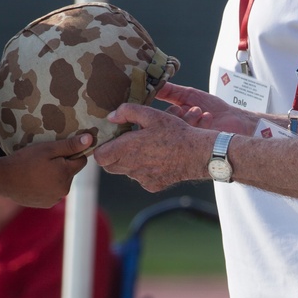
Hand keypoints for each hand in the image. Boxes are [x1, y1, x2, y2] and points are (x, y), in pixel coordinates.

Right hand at [0, 133, 91, 206]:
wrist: (3, 179)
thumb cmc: (24, 160)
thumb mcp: (47, 149)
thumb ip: (69, 145)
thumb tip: (90, 140)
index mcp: (66, 174)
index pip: (81, 161)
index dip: (72, 153)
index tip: (59, 150)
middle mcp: (64, 189)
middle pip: (71, 173)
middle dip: (63, 165)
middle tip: (45, 159)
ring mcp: (55, 199)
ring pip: (62, 183)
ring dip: (55, 177)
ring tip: (38, 170)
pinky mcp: (46, 204)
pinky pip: (52, 193)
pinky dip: (47, 187)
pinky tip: (35, 180)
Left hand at [94, 103, 211, 190]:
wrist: (197, 154)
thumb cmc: (175, 133)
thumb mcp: (152, 114)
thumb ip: (128, 112)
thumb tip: (111, 117)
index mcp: (127, 148)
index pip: (100, 156)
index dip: (102, 148)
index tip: (110, 141)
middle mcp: (131, 167)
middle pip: (110, 166)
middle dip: (114, 155)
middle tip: (125, 144)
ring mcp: (141, 178)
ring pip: (127, 171)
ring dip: (131, 161)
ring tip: (146, 149)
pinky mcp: (152, 186)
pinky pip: (142, 178)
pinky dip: (146, 170)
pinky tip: (158, 159)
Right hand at [157, 81, 258, 135]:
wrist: (234, 119)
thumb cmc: (213, 108)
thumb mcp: (189, 95)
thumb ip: (170, 91)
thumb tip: (154, 85)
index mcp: (174, 121)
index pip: (159, 120)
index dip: (163, 113)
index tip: (174, 106)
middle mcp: (179, 132)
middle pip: (166, 127)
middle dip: (174, 115)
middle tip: (184, 109)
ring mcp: (188, 140)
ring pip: (179, 131)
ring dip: (189, 118)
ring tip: (200, 111)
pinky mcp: (199, 146)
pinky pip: (192, 135)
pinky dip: (201, 123)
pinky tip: (208, 117)